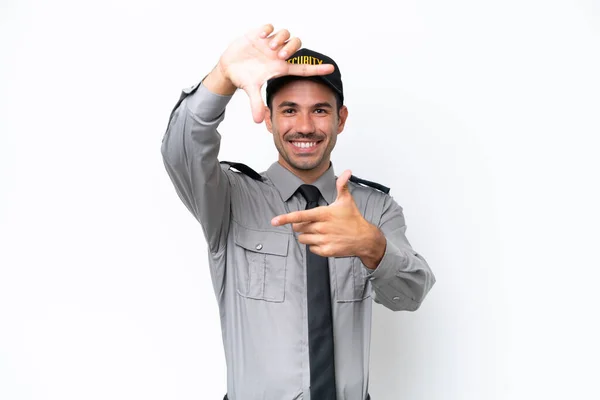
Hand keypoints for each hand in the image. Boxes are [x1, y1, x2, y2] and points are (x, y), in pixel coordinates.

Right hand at [216, 24, 334, 122]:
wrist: (229, 67)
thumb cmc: (243, 78)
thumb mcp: (250, 90)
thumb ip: (256, 103)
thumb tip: (257, 121)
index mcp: (280, 68)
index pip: (303, 68)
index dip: (317, 68)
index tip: (331, 68)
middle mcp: (277, 54)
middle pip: (296, 45)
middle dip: (290, 48)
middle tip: (278, 54)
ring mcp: (269, 44)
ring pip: (285, 34)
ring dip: (279, 39)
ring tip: (268, 46)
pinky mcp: (259, 35)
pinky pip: (269, 26)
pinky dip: (267, 29)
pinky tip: (260, 37)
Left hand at [271, 170, 384, 266]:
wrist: (364, 238)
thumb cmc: (354, 219)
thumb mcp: (347, 201)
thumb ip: (342, 186)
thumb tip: (347, 172)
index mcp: (324, 214)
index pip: (300, 216)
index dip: (285, 218)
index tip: (274, 221)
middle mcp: (322, 227)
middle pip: (299, 227)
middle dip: (301, 225)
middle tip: (313, 223)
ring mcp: (324, 240)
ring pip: (303, 239)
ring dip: (307, 235)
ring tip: (319, 232)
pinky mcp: (326, 251)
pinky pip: (311, 249)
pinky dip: (314, 245)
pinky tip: (324, 240)